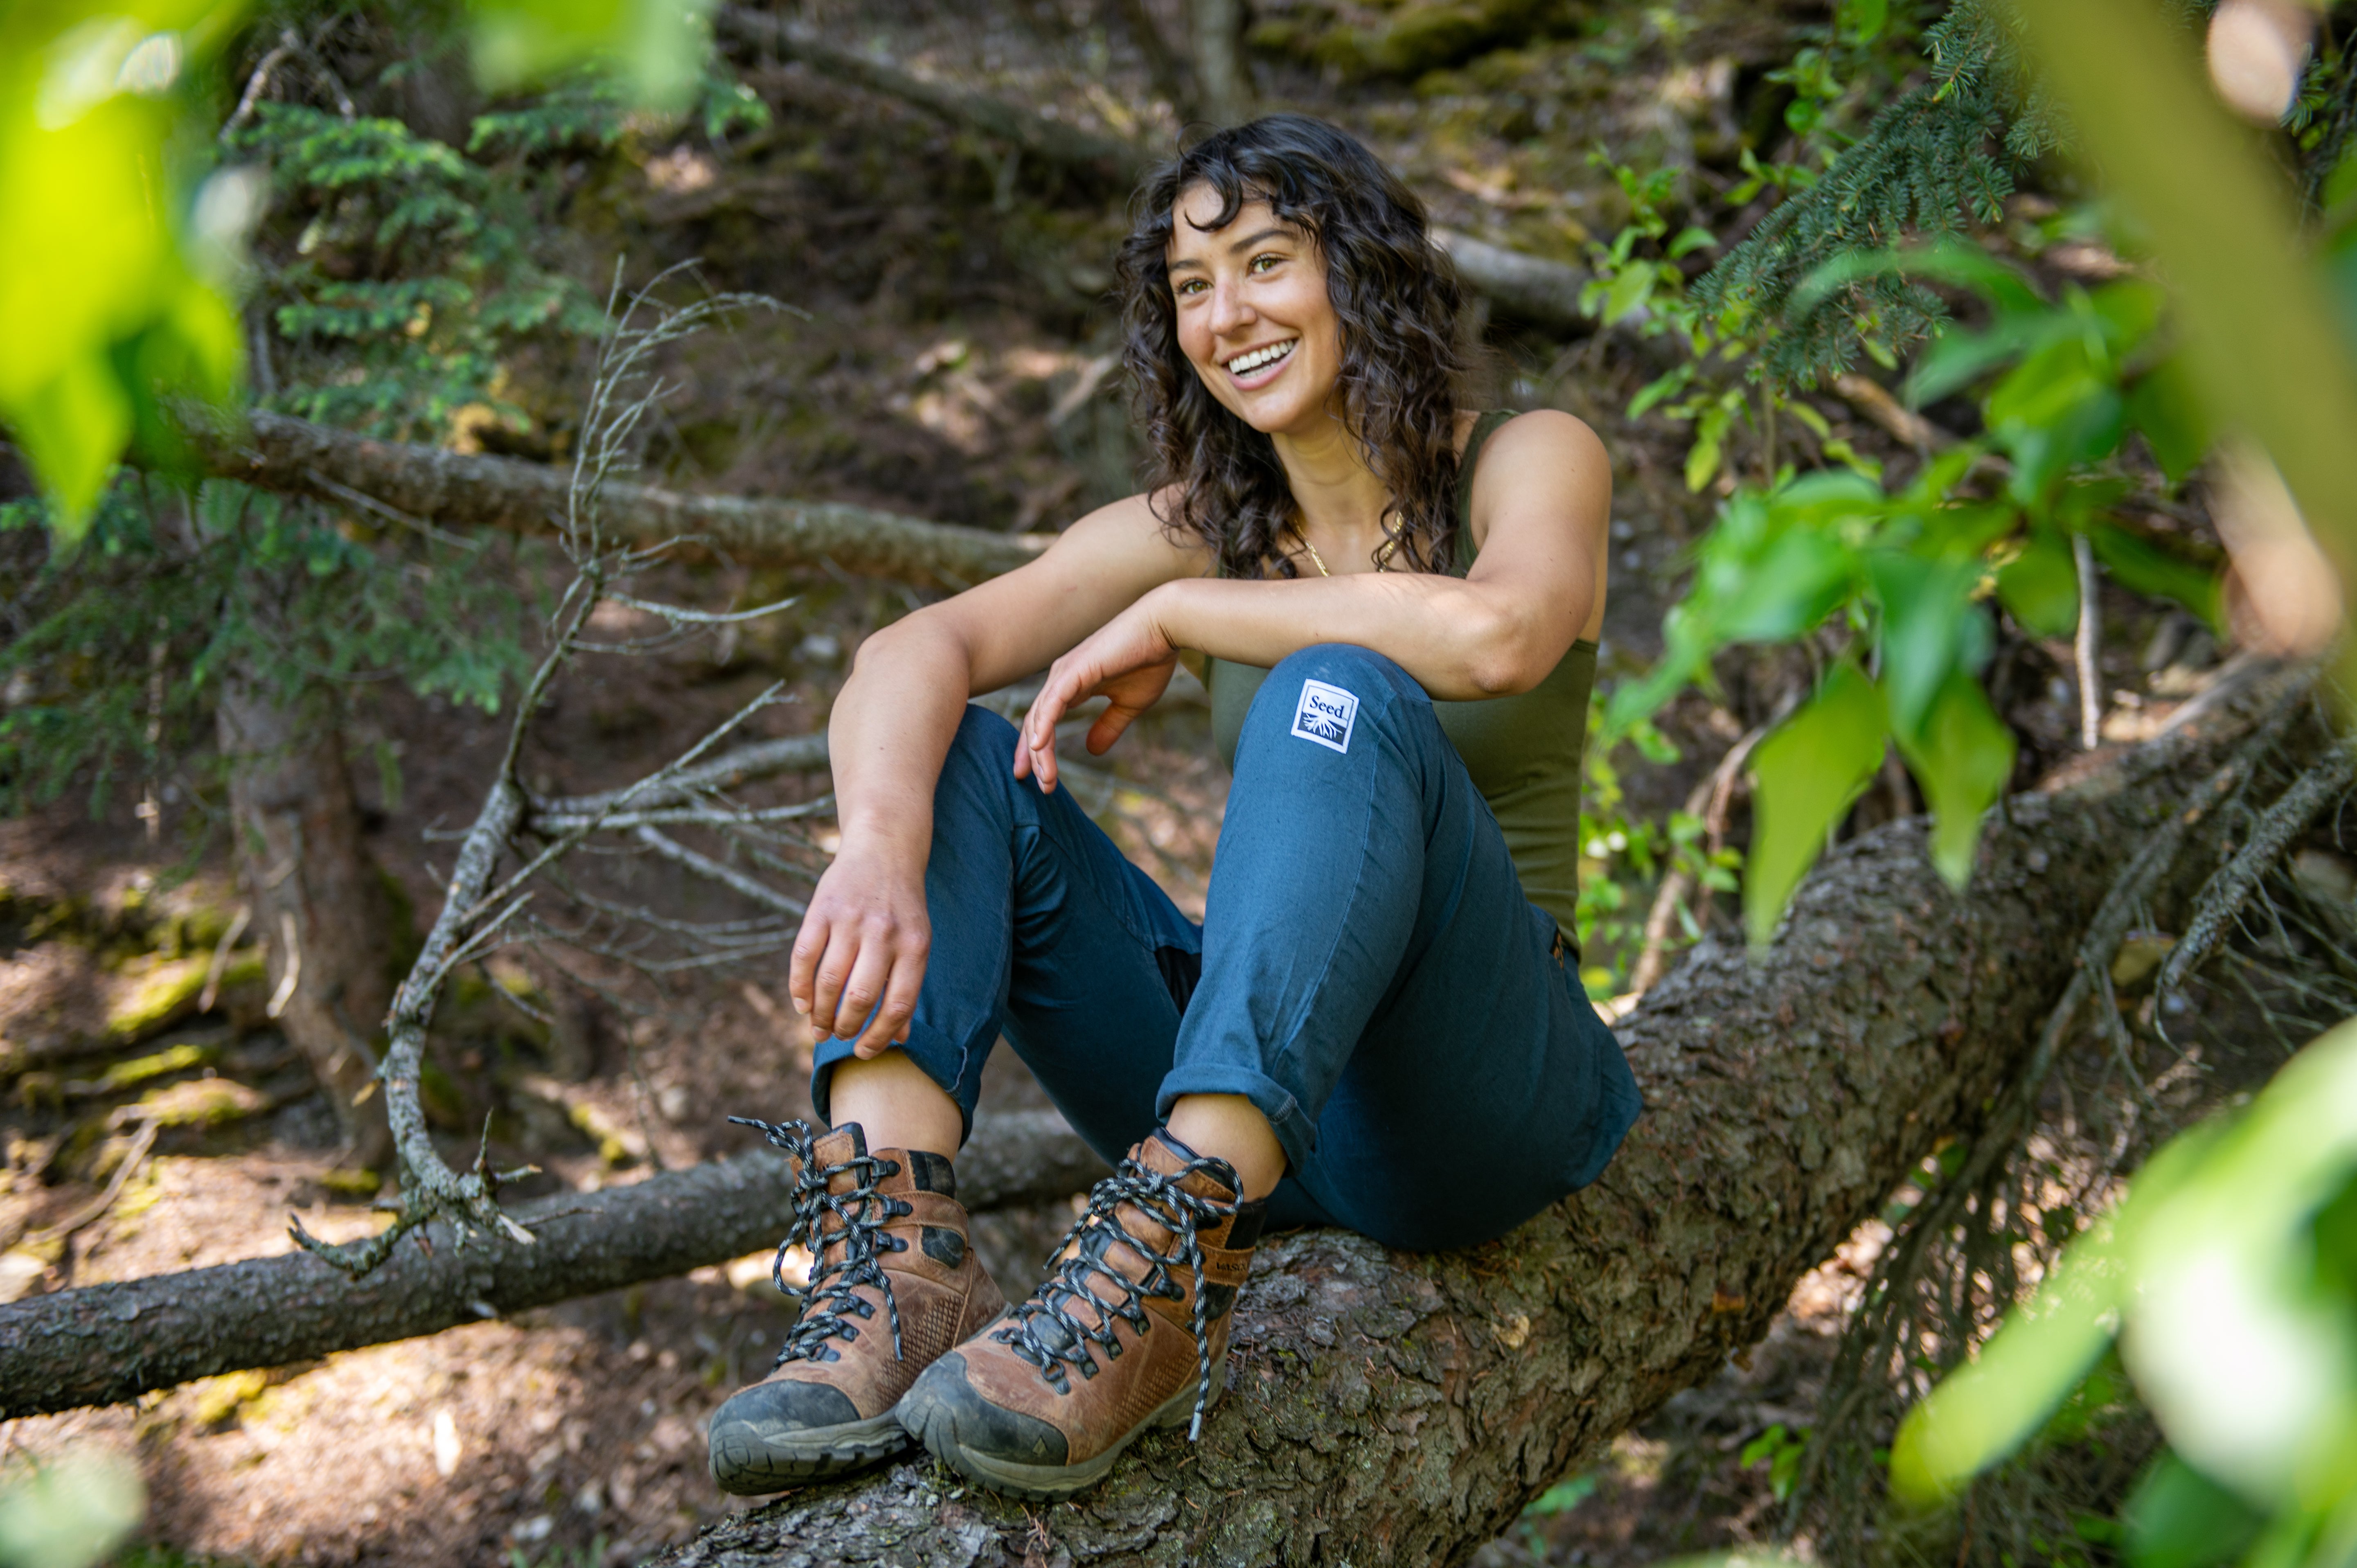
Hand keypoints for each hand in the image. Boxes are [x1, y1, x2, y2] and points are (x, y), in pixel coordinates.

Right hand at [787, 841, 929, 1058]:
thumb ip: (908, 986)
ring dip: (820, 1014)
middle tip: (839, 1036)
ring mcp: (850, 920)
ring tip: (820, 1028)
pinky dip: (799, 987)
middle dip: (846, 1027)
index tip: (864, 1052)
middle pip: (860, 997)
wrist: (884, 849)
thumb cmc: (902, 907)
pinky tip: (802, 1005)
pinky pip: (803, 957)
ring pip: (829, 982)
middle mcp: (884, 933)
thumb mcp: (917, 942)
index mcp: (914, 946)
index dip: (879, 1037)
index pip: (898, 1005)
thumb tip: (900, 1037)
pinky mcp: (821, 909)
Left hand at [1014, 594, 1177, 792]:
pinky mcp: (1075, 670)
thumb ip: (1108, 726)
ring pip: (1041, 717)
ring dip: (1040, 750)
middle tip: (1040, 787)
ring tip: (1044, 778)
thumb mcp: (1128, 705)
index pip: (1044, 722)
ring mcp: (1065, 673)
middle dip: (1034, 757)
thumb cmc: (1150, 661)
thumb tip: (1091, 751)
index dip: (1038, 751)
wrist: (1164, 628)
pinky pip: (1053, 702)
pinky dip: (1044, 724)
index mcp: (1071, 687)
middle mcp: (1061, 679)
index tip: (1038, 779)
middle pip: (1035, 723)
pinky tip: (1038, 746)